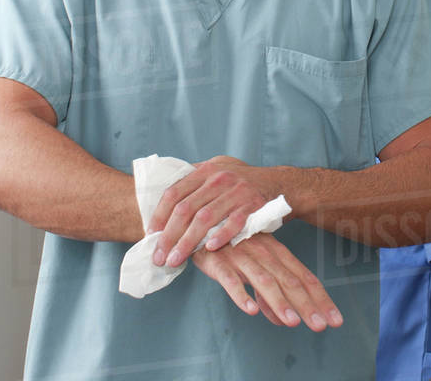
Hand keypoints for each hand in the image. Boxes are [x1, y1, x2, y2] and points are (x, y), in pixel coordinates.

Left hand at [148, 156, 273, 266]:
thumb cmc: (243, 182)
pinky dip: (220, 236)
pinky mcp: (254, 205)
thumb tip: (164, 196)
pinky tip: (208, 249)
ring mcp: (237, 191)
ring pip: (205, 218)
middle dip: (168, 236)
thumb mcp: (218, 170)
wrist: (281, 183)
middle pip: (185, 209)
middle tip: (158, 257)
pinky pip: (234, 223)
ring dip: (187, 242)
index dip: (158, 215)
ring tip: (175, 260)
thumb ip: (194, 179)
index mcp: (206, 171)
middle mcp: (219, 178)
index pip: (174, 193)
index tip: (149, 235)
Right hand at [191, 234, 343, 331]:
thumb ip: (270, 295)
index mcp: (277, 254)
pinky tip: (250, 310)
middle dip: (306, 304)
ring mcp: (242, 257)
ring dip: (279, 302)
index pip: (305, 278)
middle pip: (290, 281)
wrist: (200, 225)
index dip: (321, 299)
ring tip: (292, 322)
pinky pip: (231, 280)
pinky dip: (241, 294)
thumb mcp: (256, 268)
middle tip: (321, 326)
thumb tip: (284, 320)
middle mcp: (264, 254)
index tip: (336, 320)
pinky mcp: (219, 263)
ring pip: (264, 281)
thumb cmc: (232, 247)